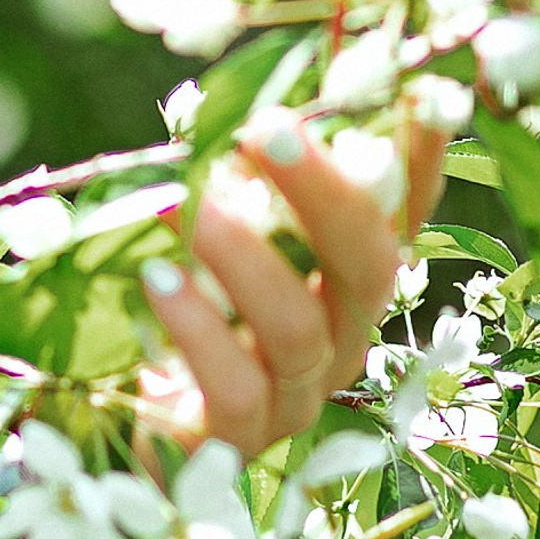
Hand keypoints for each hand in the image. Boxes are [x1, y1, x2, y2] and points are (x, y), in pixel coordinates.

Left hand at [137, 119, 443, 461]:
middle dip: (322, 194)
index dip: (416, 167)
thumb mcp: (199, 246)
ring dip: (242, 258)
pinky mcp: (235, 441)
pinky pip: (235, 388)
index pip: (395, 222)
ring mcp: (295, 397)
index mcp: (341, 289)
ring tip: (183, 206)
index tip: (419, 98)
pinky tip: (156, 278)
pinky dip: (198, 329)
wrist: (120, 434)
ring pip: (297, 327)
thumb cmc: (168, 319)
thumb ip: (228, 193)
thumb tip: (236, 117)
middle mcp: (339, 341)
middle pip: (365, 268)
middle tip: (265, 130)